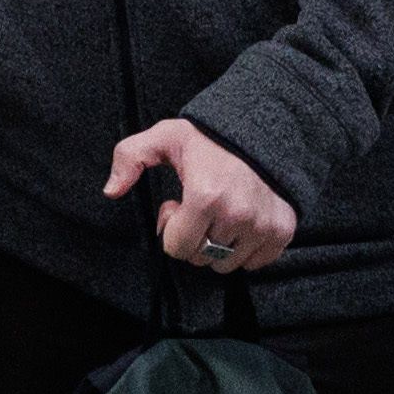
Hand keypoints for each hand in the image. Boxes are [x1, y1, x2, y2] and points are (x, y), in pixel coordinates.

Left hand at [105, 117, 294, 277]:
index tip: (178, 205)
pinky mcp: (282, 231)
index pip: (177, 248)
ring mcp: (263, 225)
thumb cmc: (210, 137)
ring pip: (227, 264)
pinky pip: (255, 263)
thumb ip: (130, 157)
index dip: (171, 227)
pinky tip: (241, 223)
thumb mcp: (165, 137)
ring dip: (219, 246)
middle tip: (200, 209)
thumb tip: (111, 191)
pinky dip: (246, 249)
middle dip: (194, 238)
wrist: (264, 129)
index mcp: (205, 195)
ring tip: (220, 215)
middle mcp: (238, 215)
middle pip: (201, 258)